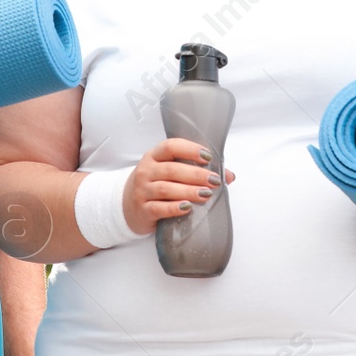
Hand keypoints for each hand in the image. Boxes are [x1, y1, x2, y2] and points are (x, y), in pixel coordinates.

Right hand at [121, 138, 236, 235]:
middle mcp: (146, 171)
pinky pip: (159, 208)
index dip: (190, 149)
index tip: (208, 156)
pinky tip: (187, 207)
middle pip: (172, 169)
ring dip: (188, 191)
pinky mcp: (143, 210)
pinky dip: (174, 208)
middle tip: (215, 180)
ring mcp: (142, 190)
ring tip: (206, 194)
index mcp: (154, 156)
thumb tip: (229, 176)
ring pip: (166, 188)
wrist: (125, 207)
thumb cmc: (154, 186)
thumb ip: (196, 170)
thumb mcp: (169, 173)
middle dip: (196, 174)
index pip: (170, 146)